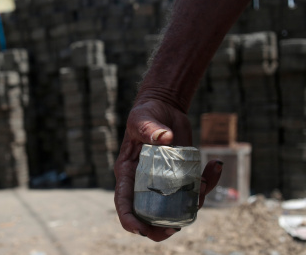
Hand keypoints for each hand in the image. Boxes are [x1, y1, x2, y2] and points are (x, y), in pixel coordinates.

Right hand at [114, 99, 222, 241]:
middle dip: (160, 228)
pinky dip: (209, 181)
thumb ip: (148, 128)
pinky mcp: (182, 176)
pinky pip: (195, 188)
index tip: (140, 229)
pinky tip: (216, 164)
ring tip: (205, 183)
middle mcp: (145, 183)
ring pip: (177, 207)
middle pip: (148, 215)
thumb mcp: (141, 118)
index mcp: (128, 174)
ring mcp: (165, 183)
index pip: (124, 202)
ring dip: (193, 204)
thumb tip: (164, 138)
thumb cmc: (146, 114)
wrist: (164, 110)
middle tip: (175, 229)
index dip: (129, 219)